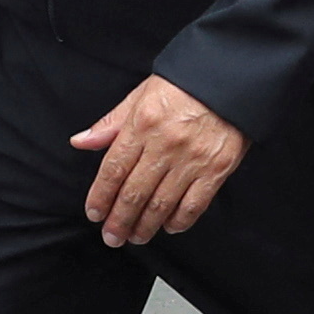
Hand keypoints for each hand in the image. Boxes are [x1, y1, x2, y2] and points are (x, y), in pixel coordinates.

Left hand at [68, 73, 246, 244]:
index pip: (113, 169)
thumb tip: (81, 141)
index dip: (100, 196)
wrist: (231, 76)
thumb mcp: (141, 94)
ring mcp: (192, 159)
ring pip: (161, 204)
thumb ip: (111, 123)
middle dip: (119, 220)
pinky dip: (179, 221)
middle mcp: (165, 144)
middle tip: (112, 237)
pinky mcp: (217, 169)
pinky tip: (169, 227)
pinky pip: (194, 205)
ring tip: (136, 236)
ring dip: (145, 226)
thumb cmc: (185, 84)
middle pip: (134, 193)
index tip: (94, 213)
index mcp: (143, 124)